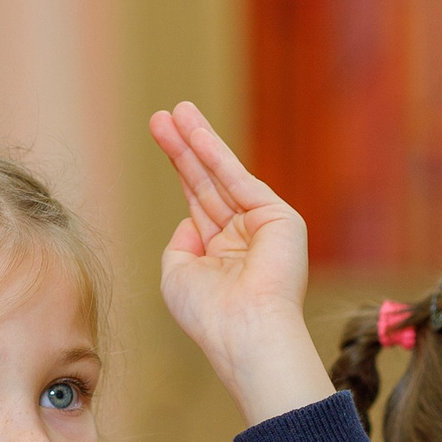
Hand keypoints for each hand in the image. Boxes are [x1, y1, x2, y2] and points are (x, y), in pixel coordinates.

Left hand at [149, 102, 333, 424]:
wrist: (243, 330)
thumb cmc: (208, 314)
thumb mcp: (178, 274)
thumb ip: (181, 242)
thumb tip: (189, 221)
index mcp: (220, 254)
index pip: (197, 201)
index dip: (179, 169)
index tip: (161, 137)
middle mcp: (242, 237)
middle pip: (207, 182)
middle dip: (184, 149)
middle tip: (162, 116)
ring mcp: (262, 226)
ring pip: (222, 176)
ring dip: (198, 141)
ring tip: (176, 110)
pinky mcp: (280, 218)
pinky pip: (240, 181)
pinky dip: (217, 156)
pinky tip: (197, 134)